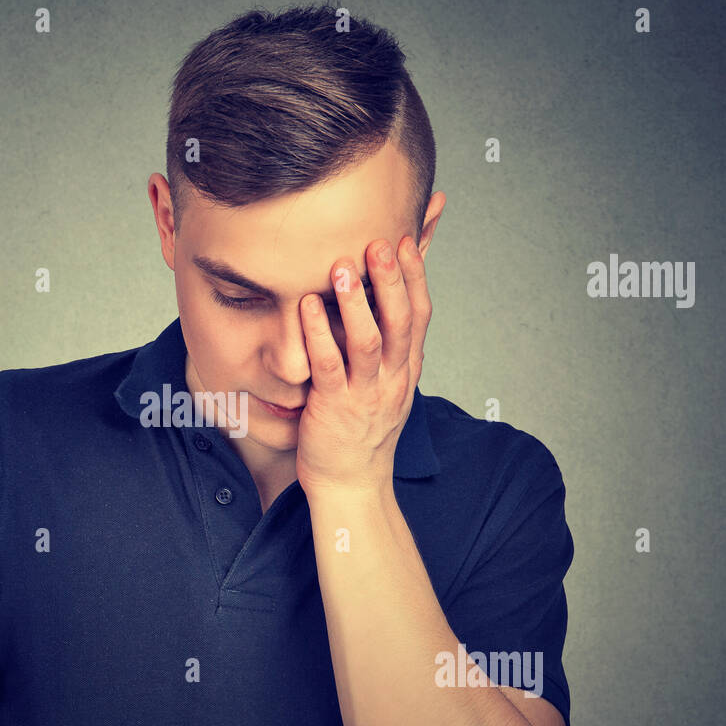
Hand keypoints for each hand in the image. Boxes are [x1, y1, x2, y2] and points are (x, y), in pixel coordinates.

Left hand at [295, 235, 430, 495]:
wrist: (351, 485)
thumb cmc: (361, 430)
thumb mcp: (386, 385)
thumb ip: (386, 347)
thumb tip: (381, 303)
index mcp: (406, 370)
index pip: (419, 316)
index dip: (415, 277)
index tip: (405, 240)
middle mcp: (392, 380)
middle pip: (400, 322)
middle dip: (391, 280)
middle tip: (379, 242)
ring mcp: (365, 395)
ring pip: (368, 342)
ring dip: (356, 303)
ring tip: (343, 267)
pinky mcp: (334, 408)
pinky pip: (329, 367)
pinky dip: (318, 334)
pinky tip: (306, 307)